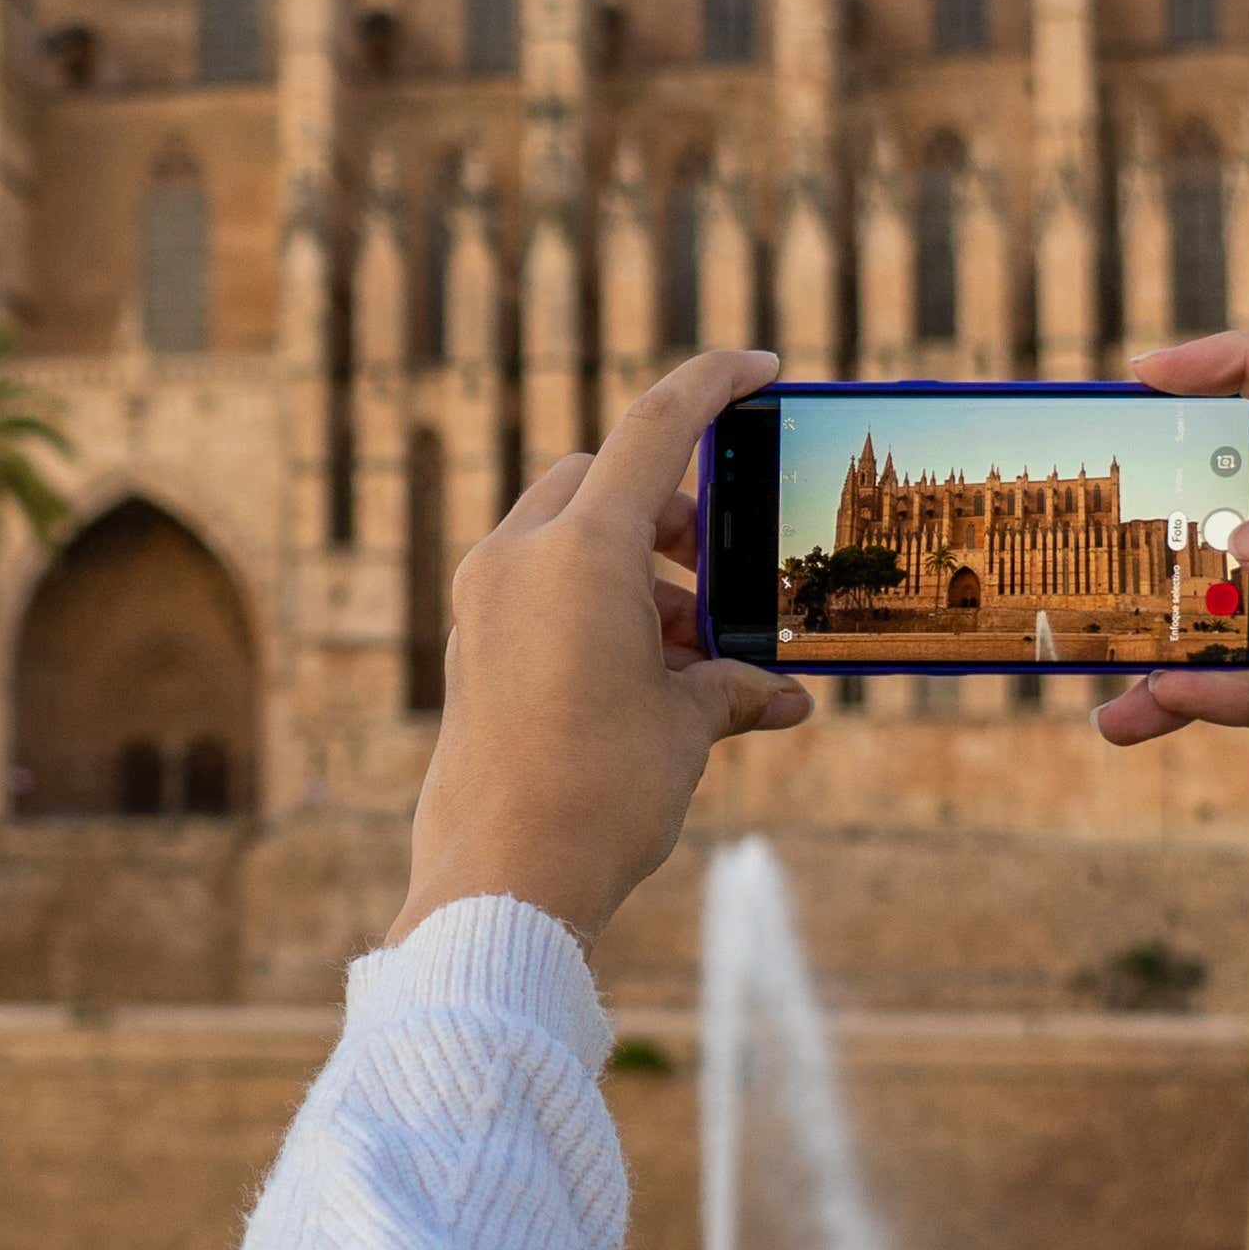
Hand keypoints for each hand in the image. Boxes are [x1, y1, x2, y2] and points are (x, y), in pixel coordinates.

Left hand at [391, 349, 814, 948]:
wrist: (500, 880)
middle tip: (718, 570)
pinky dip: (594, 607)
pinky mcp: (467, 646)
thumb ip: (733, 687)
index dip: (713, 385)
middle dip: (668, 514)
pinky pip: (537, 590)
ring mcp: (483, 600)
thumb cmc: (598, 794)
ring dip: (635, 574)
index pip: (654, 427)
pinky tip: (646, 679)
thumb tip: (781, 695)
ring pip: (567, 537)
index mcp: (580, 550)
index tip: (760, 369)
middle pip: (601, 482)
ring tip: (695, 655)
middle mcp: (519, 558)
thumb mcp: (686, 728)